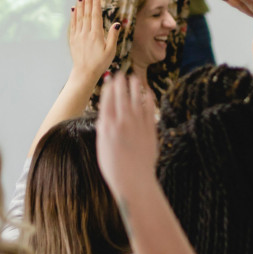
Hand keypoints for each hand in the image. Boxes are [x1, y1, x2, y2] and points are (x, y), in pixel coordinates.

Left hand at [68, 0, 119, 81]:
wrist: (84, 72)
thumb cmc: (100, 63)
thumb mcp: (111, 51)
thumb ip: (113, 36)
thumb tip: (117, 24)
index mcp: (96, 35)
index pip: (96, 16)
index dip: (96, 5)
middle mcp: (86, 33)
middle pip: (87, 14)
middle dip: (88, 2)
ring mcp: (78, 35)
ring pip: (79, 17)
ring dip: (80, 6)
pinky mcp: (73, 39)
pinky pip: (73, 24)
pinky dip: (73, 15)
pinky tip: (74, 9)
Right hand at [96, 72, 159, 200]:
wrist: (133, 179)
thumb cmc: (114, 167)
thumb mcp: (102, 147)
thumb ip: (104, 130)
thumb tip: (104, 119)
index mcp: (107, 126)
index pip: (107, 101)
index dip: (109, 88)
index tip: (110, 79)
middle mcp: (122, 122)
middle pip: (121, 97)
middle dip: (121, 83)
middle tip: (122, 74)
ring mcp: (137, 125)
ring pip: (136, 100)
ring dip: (135, 87)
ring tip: (135, 78)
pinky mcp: (150, 129)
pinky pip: (149, 109)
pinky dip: (148, 99)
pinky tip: (148, 92)